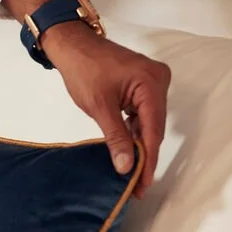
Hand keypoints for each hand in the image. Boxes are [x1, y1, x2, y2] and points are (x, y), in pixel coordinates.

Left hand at [4, 0, 170, 197]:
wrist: (73, 45)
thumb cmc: (84, 68)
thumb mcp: (99, 107)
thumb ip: (115, 138)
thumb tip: (126, 166)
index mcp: (152, 83)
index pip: (153, 131)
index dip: (148, 160)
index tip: (143, 184)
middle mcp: (158, 81)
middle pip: (154, 128)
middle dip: (145, 157)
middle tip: (138, 186)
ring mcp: (152, 82)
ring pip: (148, 123)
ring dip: (140, 147)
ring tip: (134, 175)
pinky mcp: (142, 86)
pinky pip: (142, 114)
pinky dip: (135, 132)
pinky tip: (130, 152)